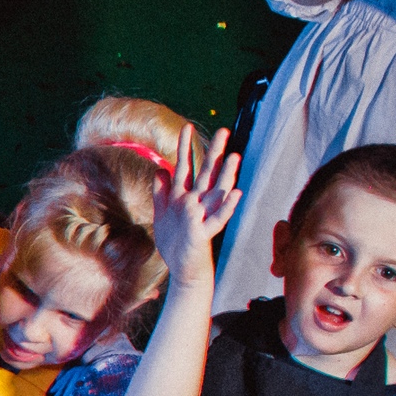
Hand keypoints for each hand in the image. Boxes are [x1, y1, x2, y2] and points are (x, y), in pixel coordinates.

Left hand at [147, 125, 241, 292]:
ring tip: (235, 156)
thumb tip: (159, 170)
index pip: (185, 167)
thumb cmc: (176, 242)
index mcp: (183, 197)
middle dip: (214, 153)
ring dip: (226, 175)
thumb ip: (161, 193)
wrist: (182, 269)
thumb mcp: (163, 215)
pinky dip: (227, 206)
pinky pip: (219, 218)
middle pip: (206, 174)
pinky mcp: (205, 232)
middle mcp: (196, 203)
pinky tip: (237, 193)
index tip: (187, 126)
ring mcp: (203, 216)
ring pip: (217, 192)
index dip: (185, 147)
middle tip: (224, 131)